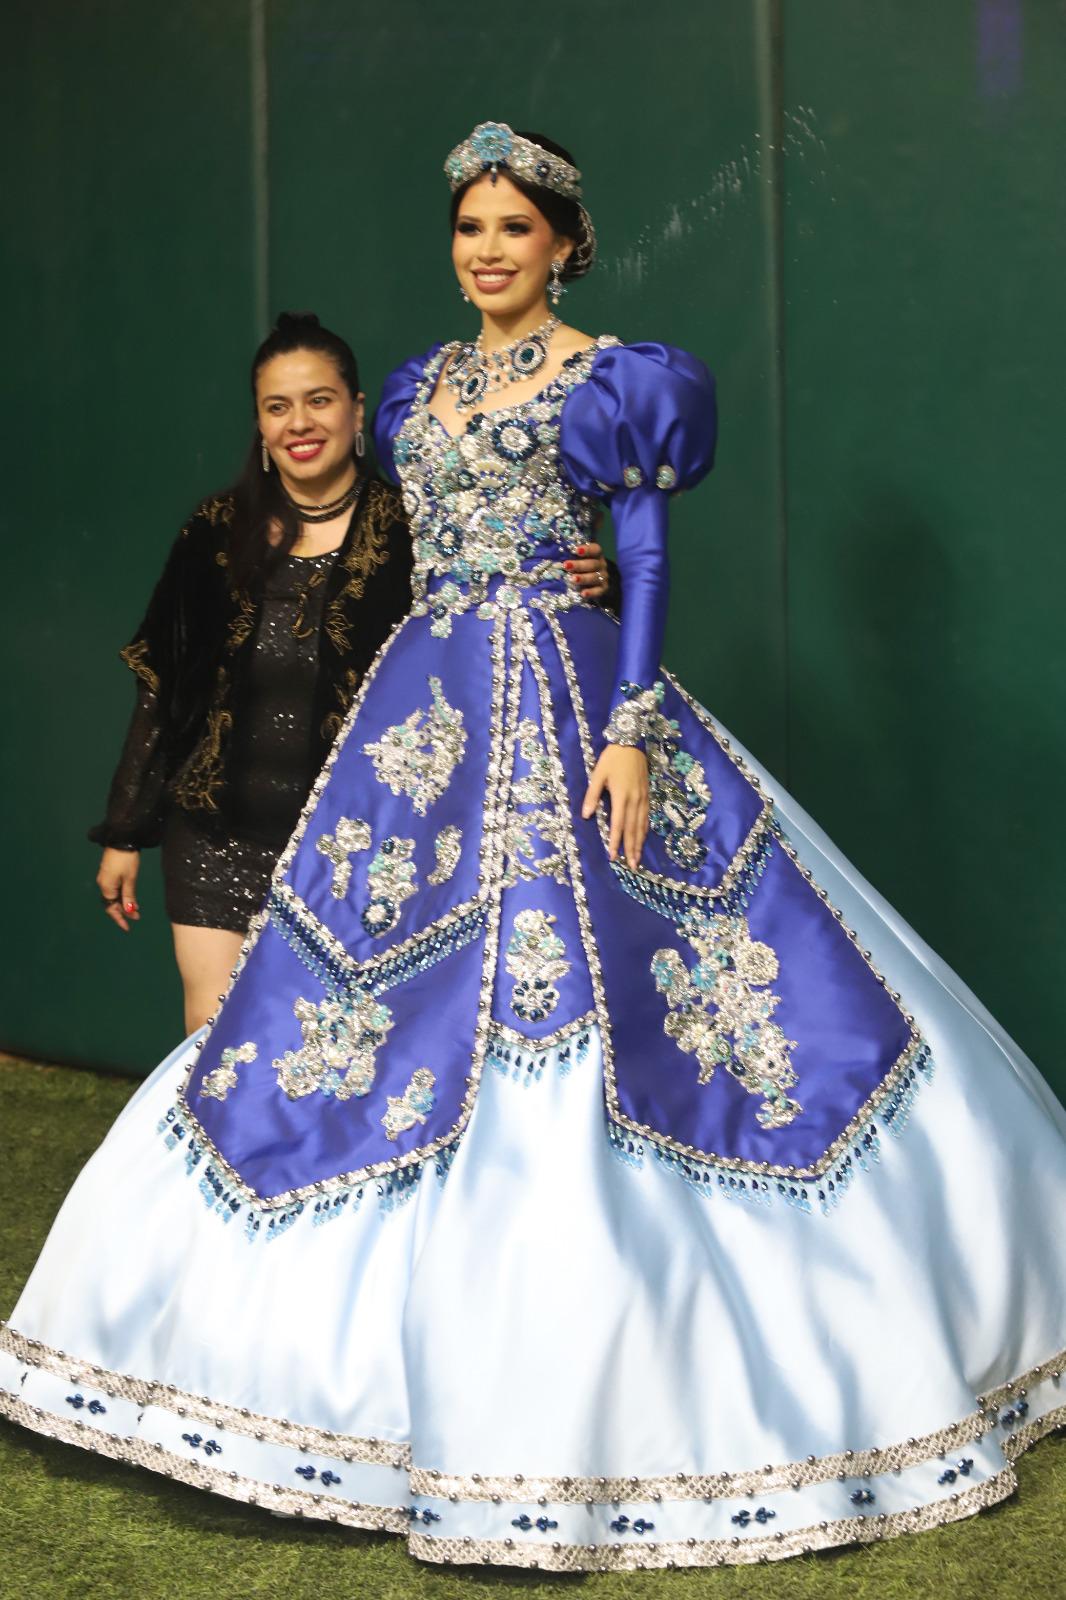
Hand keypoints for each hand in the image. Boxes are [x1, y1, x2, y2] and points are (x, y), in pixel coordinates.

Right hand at [96, 848, 140, 931]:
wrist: (121, 840)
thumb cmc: (126, 860)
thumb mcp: (130, 879)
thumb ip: (129, 896)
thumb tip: (129, 911)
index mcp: (106, 887)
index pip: (111, 908)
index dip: (119, 918)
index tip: (128, 927)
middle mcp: (103, 884)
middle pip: (111, 903)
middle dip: (123, 911)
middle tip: (136, 917)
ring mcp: (105, 878)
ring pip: (113, 896)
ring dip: (124, 903)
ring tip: (136, 908)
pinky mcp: (108, 872)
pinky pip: (114, 889)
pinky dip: (122, 895)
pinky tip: (130, 897)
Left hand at [565, 540, 608, 601]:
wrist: (592, 581)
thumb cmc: (578, 565)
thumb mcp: (574, 557)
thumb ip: (567, 553)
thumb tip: (548, 549)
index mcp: (595, 554)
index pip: (595, 549)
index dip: (587, 549)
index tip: (576, 550)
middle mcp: (601, 564)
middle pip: (593, 564)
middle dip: (579, 565)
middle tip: (566, 566)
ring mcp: (603, 577)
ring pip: (595, 577)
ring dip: (584, 578)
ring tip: (572, 579)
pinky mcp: (603, 588)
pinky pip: (598, 591)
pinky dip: (591, 592)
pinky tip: (583, 594)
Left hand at [581, 745, 649, 868]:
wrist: (632, 742)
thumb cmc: (612, 759)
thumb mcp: (598, 775)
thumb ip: (592, 796)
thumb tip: (586, 816)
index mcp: (621, 796)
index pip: (618, 824)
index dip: (615, 841)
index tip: (613, 855)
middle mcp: (635, 800)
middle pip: (633, 829)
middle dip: (631, 848)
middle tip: (631, 865)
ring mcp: (643, 798)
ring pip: (641, 825)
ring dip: (639, 843)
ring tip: (637, 858)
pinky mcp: (647, 794)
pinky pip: (646, 817)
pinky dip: (644, 830)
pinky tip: (643, 838)